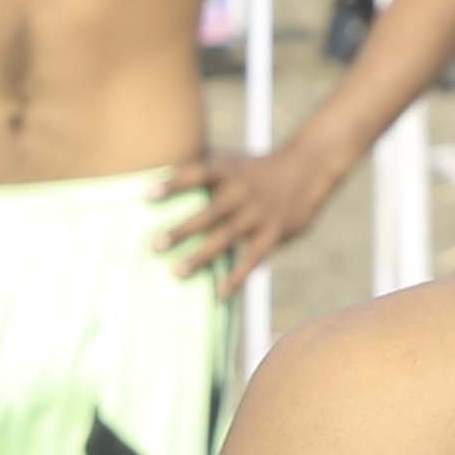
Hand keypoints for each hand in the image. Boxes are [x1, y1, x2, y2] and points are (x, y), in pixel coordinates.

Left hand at [150, 137, 345, 284]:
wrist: (308, 168)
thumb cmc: (259, 169)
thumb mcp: (234, 162)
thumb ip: (205, 174)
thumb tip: (165, 179)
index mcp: (229, 170)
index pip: (197, 174)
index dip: (173, 183)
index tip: (146, 195)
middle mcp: (242, 191)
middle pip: (209, 212)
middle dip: (182, 229)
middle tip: (154, 245)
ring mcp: (258, 213)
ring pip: (226, 237)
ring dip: (201, 256)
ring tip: (177, 271)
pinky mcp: (274, 232)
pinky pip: (253, 258)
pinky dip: (237, 276)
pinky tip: (220, 293)